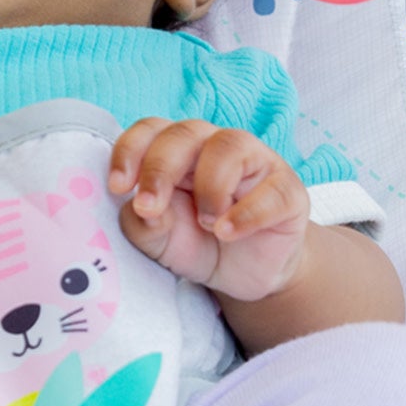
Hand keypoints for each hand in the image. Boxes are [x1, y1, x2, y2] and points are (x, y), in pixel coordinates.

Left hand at [107, 117, 308, 301]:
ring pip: (230, 146)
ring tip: (205, 223)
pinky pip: (270, 190)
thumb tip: (147, 208)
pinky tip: (228, 233)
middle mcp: (214, 146)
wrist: (245, 276)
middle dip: (159, 169)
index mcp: (177, 151)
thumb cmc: (198, 244)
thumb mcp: (158, 241)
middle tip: (149, 208)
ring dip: (209, 186)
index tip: (117, 186)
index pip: (150, 129)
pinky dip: (246, 213)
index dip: (130, 151)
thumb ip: (143, 223)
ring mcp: (255, 163)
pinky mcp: (287, 190)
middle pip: (185, 133)